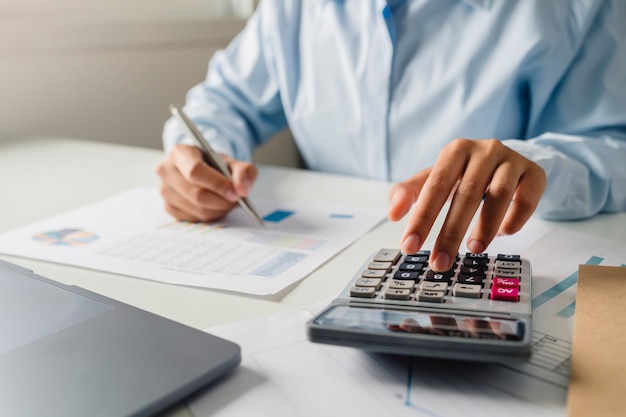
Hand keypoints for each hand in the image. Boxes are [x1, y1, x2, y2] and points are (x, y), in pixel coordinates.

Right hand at [155, 144, 257, 221]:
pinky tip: (216, 206)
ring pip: (197, 209)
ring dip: (219, 210)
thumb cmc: (214, 165)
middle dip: (222, 201)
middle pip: (197, 194)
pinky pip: (194, 219)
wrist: (202, 171)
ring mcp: (165, 191)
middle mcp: (166, 170)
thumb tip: (243, 190)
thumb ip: (243, 171)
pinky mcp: (168, 207)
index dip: (217, 184)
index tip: (235, 193)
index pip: (196, 172)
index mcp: (179, 153)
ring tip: (228, 202)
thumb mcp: (231, 162)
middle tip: (236, 200)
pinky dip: (211, 216)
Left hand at [388, 139, 545, 271]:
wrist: (506, 161)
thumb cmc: (464, 174)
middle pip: (465, 194)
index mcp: (455, 151)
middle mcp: (484, 150)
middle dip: (450, 233)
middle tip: (440, 263)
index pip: (435, 186)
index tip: (409, 246)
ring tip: (473, 249)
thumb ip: (409, 192)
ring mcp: (511, 160)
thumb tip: (393, 213)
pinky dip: (515, 218)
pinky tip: (504, 233)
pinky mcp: (534, 173)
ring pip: (499, 194)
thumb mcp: (435, 179)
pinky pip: (527, 197)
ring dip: (485, 226)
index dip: (422, 218)